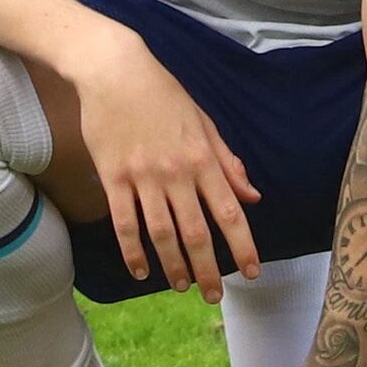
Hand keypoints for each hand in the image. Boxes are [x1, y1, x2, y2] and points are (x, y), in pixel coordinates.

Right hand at [71, 31, 258, 300]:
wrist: (114, 70)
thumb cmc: (163, 94)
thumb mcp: (204, 122)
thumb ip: (227, 162)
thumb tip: (252, 196)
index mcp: (203, 159)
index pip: (230, 212)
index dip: (242, 247)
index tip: (251, 272)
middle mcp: (176, 173)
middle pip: (196, 233)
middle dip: (207, 270)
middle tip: (214, 296)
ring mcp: (142, 177)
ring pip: (161, 234)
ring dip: (172, 267)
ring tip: (181, 287)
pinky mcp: (113, 177)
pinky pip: (124, 223)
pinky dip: (132, 252)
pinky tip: (140, 271)